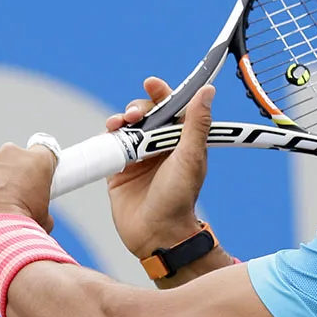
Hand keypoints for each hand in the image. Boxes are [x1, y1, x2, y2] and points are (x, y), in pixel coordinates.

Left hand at [0, 143, 56, 246]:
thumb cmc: (21, 228)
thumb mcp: (44, 221)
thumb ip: (42, 210)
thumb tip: (39, 218)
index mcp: (35, 162)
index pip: (42, 150)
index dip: (37, 163)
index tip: (33, 175)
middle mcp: (8, 153)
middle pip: (8, 159)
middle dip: (7, 175)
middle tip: (6, 199)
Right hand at [105, 77, 216, 258]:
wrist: (156, 233)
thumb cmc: (179, 199)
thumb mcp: (190, 157)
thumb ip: (196, 124)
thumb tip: (208, 91)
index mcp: (182, 141)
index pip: (173, 108)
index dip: (162, 93)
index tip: (152, 83)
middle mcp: (161, 146)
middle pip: (146, 114)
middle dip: (138, 108)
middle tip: (134, 116)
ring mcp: (139, 157)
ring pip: (127, 127)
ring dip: (121, 121)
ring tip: (118, 126)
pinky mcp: (120, 169)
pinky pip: (110, 145)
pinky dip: (108, 137)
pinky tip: (109, 137)